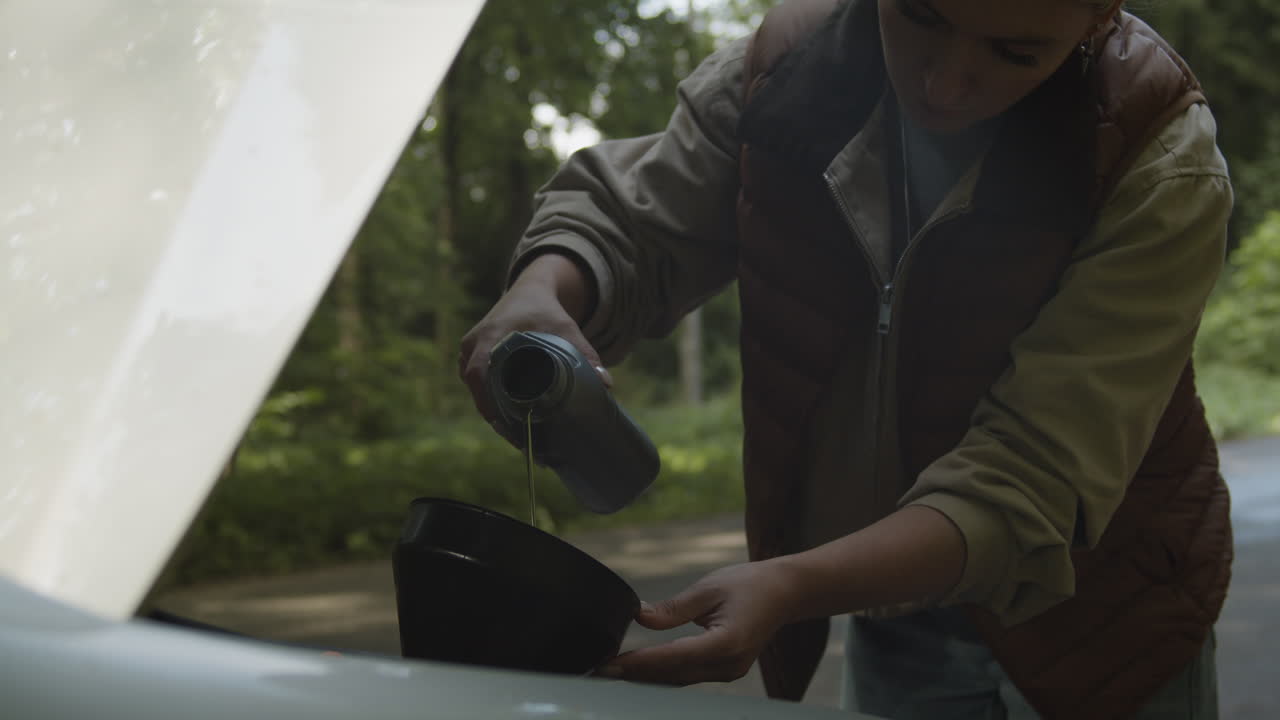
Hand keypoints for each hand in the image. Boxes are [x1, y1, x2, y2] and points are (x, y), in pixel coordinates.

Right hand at [458, 254, 610, 441]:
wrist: (529, 291)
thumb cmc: (546, 311)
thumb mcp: (566, 329)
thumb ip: (585, 353)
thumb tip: (606, 384)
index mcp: (490, 336)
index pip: (478, 373)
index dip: (486, 401)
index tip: (502, 423)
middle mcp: (473, 344)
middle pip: (476, 387)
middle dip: (493, 415)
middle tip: (518, 438)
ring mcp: (470, 351)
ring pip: (475, 388)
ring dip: (491, 410)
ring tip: (516, 435)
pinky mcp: (473, 356)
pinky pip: (477, 382)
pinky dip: (489, 399)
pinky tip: (507, 419)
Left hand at [597, 560, 796, 685]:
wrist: (785, 593)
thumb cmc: (750, 584)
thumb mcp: (708, 588)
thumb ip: (672, 609)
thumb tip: (638, 617)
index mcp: (725, 643)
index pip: (672, 659)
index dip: (638, 664)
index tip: (609, 664)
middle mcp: (727, 665)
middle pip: (671, 676)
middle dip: (635, 674)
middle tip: (599, 670)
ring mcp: (728, 673)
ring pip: (678, 681)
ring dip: (646, 677)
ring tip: (613, 671)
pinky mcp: (725, 671)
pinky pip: (688, 677)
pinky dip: (663, 673)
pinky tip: (641, 669)